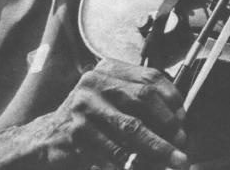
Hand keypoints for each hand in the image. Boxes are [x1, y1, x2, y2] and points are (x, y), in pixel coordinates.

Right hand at [47, 58, 188, 169]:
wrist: (47, 138)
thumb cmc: (90, 120)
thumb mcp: (112, 100)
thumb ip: (141, 102)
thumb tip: (180, 120)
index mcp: (107, 69)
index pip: (150, 77)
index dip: (172, 98)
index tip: (182, 119)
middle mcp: (94, 82)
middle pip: (143, 98)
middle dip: (168, 123)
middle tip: (182, 142)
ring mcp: (83, 106)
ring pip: (132, 127)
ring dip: (158, 147)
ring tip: (175, 160)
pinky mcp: (76, 133)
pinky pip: (115, 151)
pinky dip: (134, 162)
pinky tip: (144, 168)